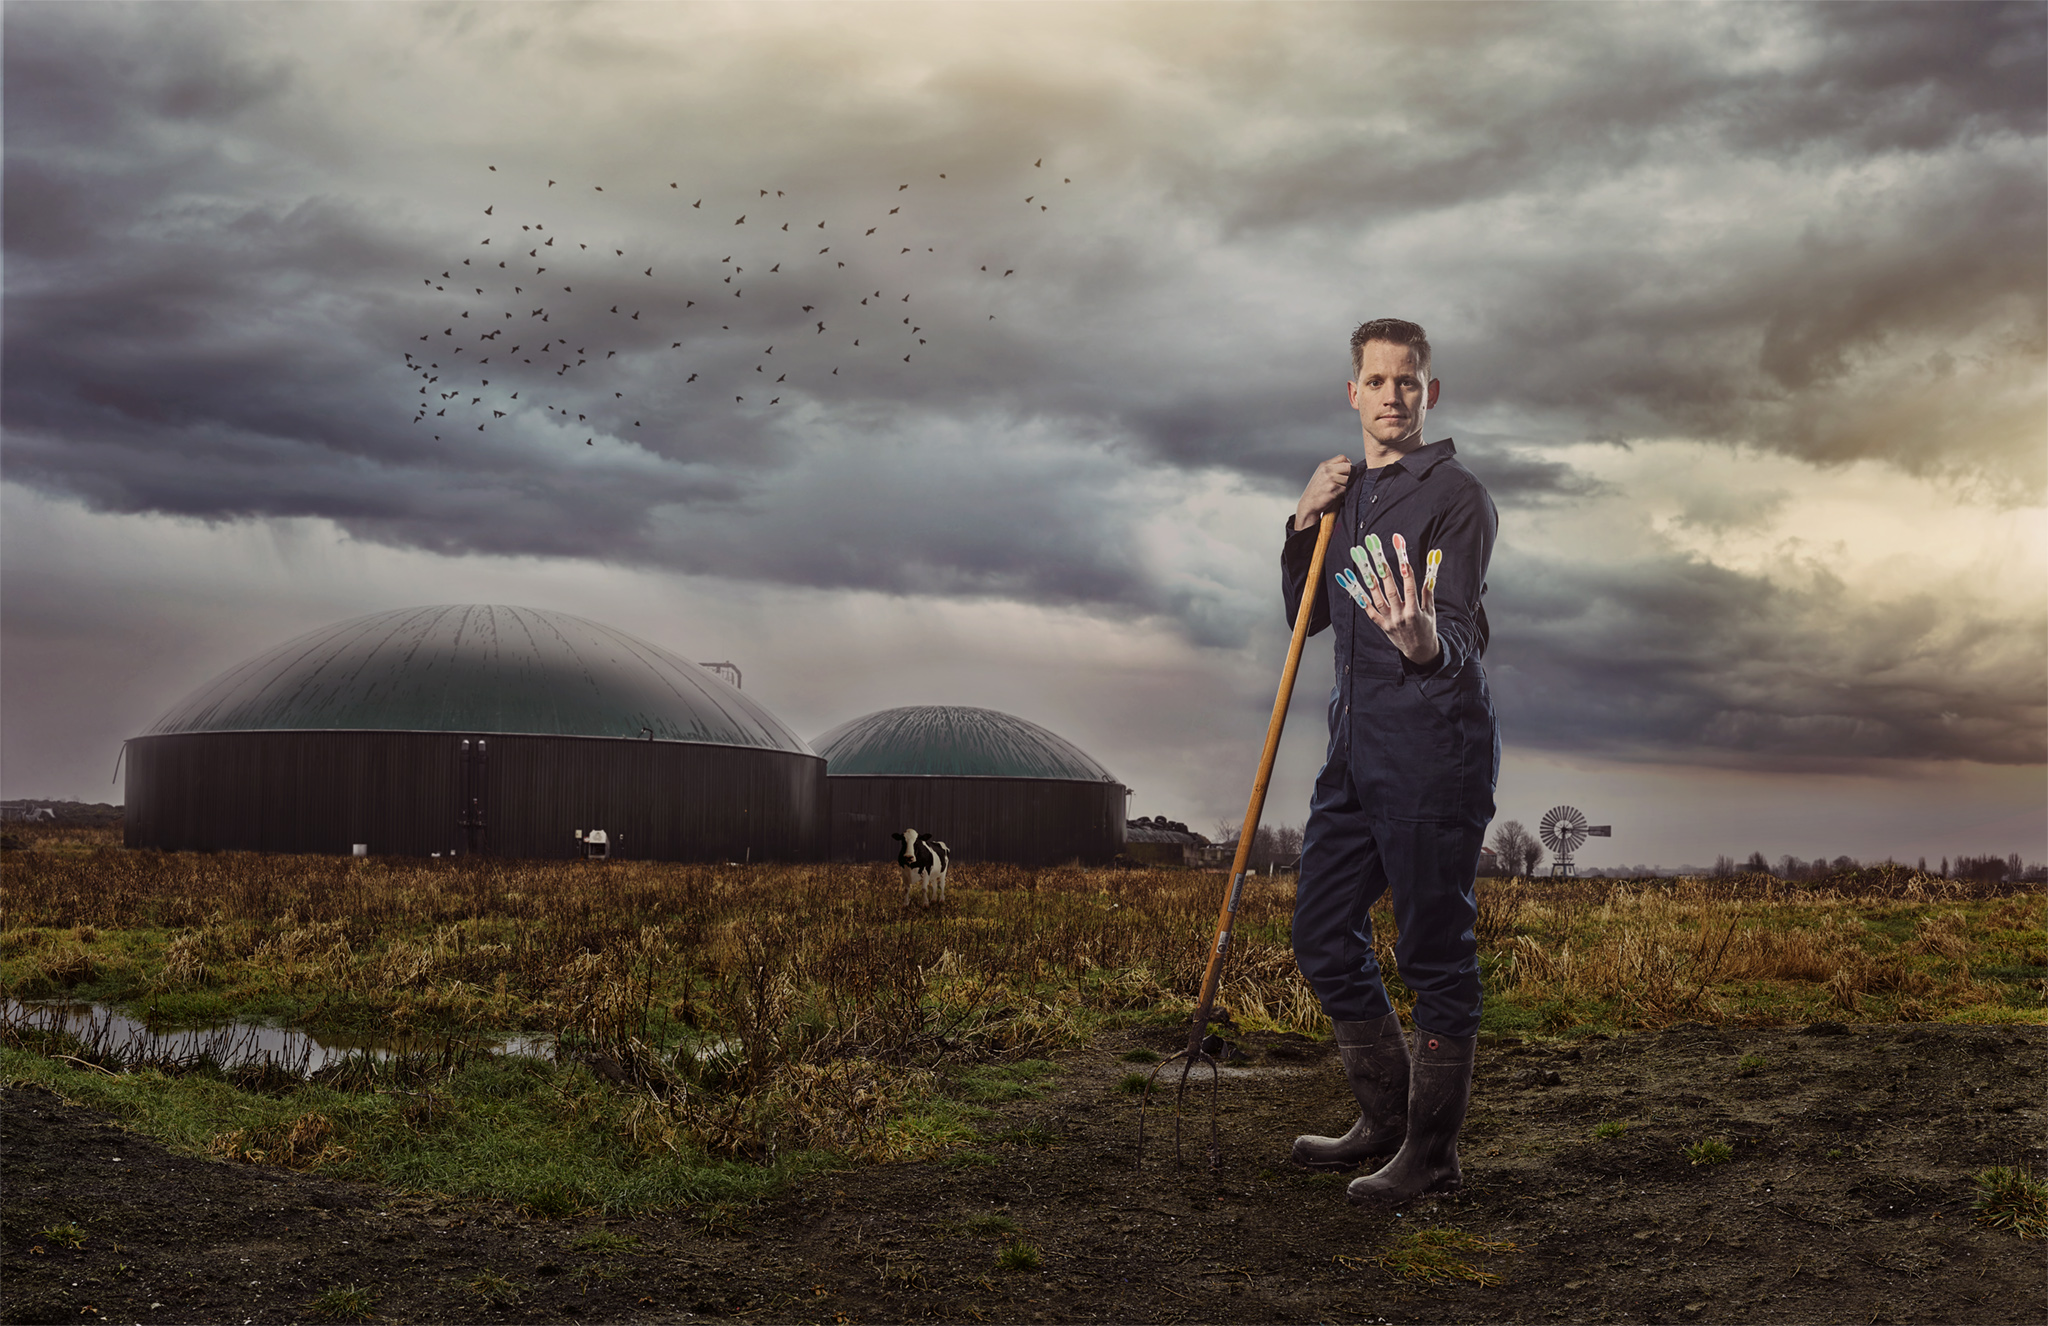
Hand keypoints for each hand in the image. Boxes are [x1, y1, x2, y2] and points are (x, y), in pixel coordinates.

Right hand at [1295, 454, 1351, 530]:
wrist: (1308, 504)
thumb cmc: (1315, 491)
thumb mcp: (1321, 474)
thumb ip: (1333, 468)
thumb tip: (1348, 464)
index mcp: (1324, 465)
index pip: (1342, 457)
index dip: (1347, 463)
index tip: (1346, 470)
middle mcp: (1327, 470)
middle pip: (1348, 466)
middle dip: (1350, 473)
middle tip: (1345, 480)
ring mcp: (1330, 479)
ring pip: (1349, 478)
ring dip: (1348, 484)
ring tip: (1340, 488)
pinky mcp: (1334, 489)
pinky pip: (1347, 488)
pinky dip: (1345, 492)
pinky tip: (1338, 494)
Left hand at [1352, 532, 1439, 664]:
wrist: (1420, 652)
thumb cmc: (1427, 629)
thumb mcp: (1431, 612)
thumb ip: (1428, 593)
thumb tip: (1430, 575)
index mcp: (1414, 611)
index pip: (1410, 587)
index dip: (1406, 572)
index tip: (1402, 558)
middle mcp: (1400, 616)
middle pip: (1390, 589)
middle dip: (1384, 570)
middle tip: (1377, 555)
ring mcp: (1389, 621)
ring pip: (1377, 598)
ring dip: (1370, 581)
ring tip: (1364, 566)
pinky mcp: (1382, 626)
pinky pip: (1370, 612)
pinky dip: (1362, 600)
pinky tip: (1355, 587)